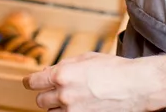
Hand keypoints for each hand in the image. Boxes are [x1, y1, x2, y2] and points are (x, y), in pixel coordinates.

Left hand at [23, 52, 155, 111]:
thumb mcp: (85, 59)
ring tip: (70, 98)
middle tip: (56, 90)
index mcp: (62, 75)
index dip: (30, 82)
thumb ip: (63, 66)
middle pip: (40, 100)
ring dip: (56, 105)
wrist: (135, 86)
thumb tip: (46, 73)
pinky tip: (76, 106)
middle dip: (45, 93)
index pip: (33, 82)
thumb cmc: (113, 69)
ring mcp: (72, 111)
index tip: (31, 83)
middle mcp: (64, 95)